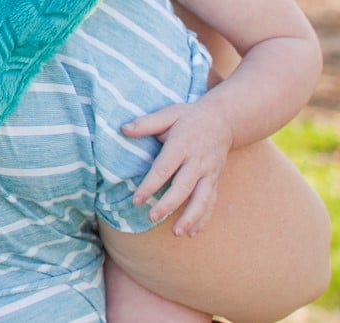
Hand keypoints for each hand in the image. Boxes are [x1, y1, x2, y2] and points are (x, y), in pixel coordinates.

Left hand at [122, 100, 233, 236]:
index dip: (150, 185)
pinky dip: (203, 218)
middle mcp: (197, 162)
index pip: (164, 168)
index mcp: (182, 145)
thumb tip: (123, 129)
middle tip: (152, 218)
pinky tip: (193, 233)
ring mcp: (209, 173)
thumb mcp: (169, 114)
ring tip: (177, 233)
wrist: (223, 119)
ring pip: (202, 198)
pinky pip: (211, 202)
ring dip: (190, 217)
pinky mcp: (215, 180)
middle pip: (183, 187)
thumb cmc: (190, 117)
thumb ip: (146, 123)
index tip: (137, 200)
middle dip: (168, 204)